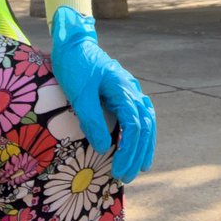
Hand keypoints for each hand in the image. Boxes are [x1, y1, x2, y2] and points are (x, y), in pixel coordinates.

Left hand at [51, 7, 155, 182]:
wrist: (73, 43)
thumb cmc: (74, 66)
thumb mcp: (79, 94)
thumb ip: (92, 120)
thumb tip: (105, 148)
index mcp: (123, 88)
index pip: (134, 124)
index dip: (128, 150)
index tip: (117, 170)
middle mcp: (131, 89)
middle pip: (145, 125)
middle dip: (138, 153)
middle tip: (126, 177)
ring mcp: (130, 90)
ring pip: (147, 120)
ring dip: (144, 144)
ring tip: (140, 167)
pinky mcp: (123, 93)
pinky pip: (139, 114)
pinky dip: (141, 133)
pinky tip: (137, 145)